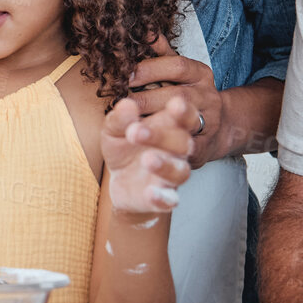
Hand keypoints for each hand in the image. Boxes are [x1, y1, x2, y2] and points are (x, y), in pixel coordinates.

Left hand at [102, 95, 194, 214]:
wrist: (121, 181)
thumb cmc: (124, 146)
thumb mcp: (115, 129)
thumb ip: (121, 118)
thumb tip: (126, 103)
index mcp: (170, 129)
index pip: (186, 117)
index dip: (184, 111)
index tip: (175, 103)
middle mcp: (176, 152)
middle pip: (183, 143)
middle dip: (162, 136)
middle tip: (135, 131)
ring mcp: (171, 176)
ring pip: (180, 172)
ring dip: (165, 165)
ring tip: (147, 159)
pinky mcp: (163, 198)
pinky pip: (169, 200)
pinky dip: (162, 198)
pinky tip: (150, 192)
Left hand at [129, 49, 223, 167]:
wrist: (216, 131)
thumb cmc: (184, 97)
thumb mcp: (176, 74)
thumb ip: (160, 55)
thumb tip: (145, 28)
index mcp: (200, 75)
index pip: (178, 66)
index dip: (151, 69)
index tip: (126, 74)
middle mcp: (208, 98)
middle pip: (179, 96)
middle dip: (148, 100)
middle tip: (122, 105)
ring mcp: (209, 126)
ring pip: (186, 128)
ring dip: (158, 131)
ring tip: (133, 132)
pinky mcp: (202, 153)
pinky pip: (186, 156)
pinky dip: (167, 158)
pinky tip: (147, 158)